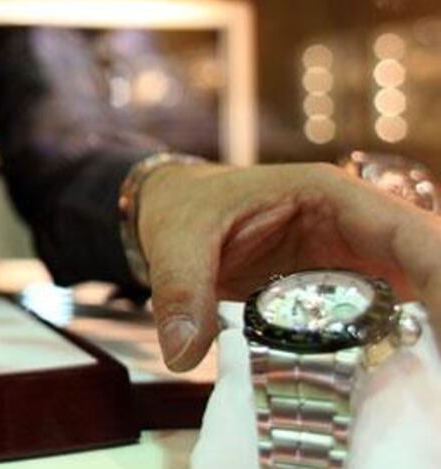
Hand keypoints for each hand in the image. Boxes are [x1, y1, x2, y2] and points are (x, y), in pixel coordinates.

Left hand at [138, 162, 440, 370]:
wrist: (174, 209)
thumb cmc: (184, 208)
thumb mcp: (176, 241)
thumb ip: (180, 290)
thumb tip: (182, 354)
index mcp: (328, 198)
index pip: (407, 233)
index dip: (440, 275)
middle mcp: (351, 231)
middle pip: (421, 272)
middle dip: (437, 316)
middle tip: (436, 371)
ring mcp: (346, 266)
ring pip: (405, 305)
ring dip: (417, 341)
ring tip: (419, 386)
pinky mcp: (331, 298)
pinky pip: (371, 329)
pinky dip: (382, 357)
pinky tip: (382, 388)